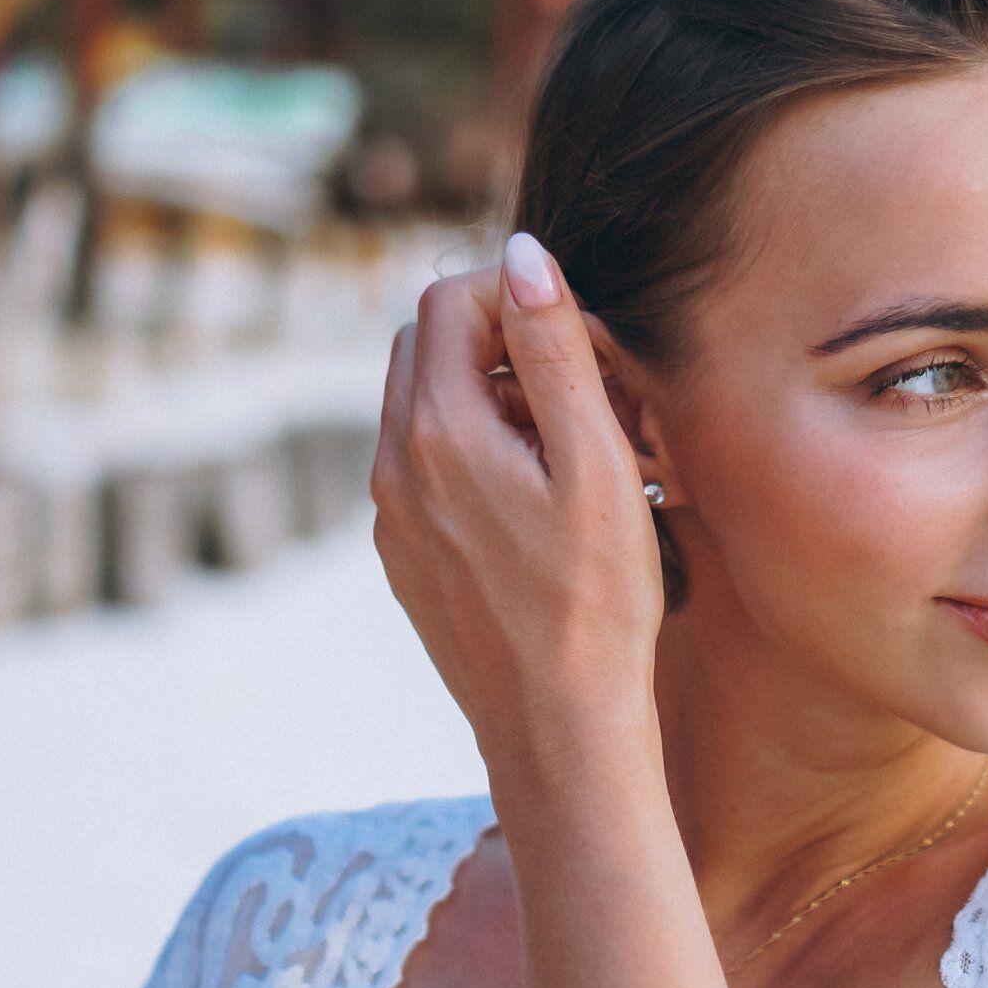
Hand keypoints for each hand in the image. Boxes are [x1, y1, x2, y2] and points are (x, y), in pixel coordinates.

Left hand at [371, 231, 664, 758]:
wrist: (559, 734)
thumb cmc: (596, 603)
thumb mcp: (596, 464)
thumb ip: (556, 350)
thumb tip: (524, 254)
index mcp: (436, 432)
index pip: (450, 300)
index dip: (521, 298)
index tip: (585, 345)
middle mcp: (393, 467)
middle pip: (426, 347)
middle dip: (503, 345)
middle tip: (584, 392)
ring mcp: (390, 517)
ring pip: (424, 408)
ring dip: (494, 401)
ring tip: (574, 454)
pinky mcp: (404, 557)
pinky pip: (426, 468)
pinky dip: (478, 455)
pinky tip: (544, 507)